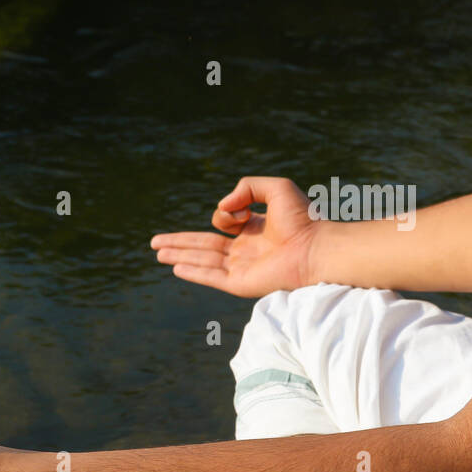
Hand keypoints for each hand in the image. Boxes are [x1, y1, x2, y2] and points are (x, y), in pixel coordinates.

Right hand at [150, 176, 322, 297]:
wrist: (316, 248)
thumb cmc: (303, 219)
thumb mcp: (276, 188)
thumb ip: (247, 187)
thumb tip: (222, 208)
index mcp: (254, 230)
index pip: (223, 222)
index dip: (225, 213)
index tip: (242, 211)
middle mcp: (246, 250)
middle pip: (204, 246)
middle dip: (179, 242)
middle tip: (155, 242)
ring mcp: (242, 268)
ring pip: (202, 261)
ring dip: (179, 255)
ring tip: (157, 252)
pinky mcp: (241, 283)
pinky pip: (211, 277)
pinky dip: (193, 272)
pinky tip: (175, 267)